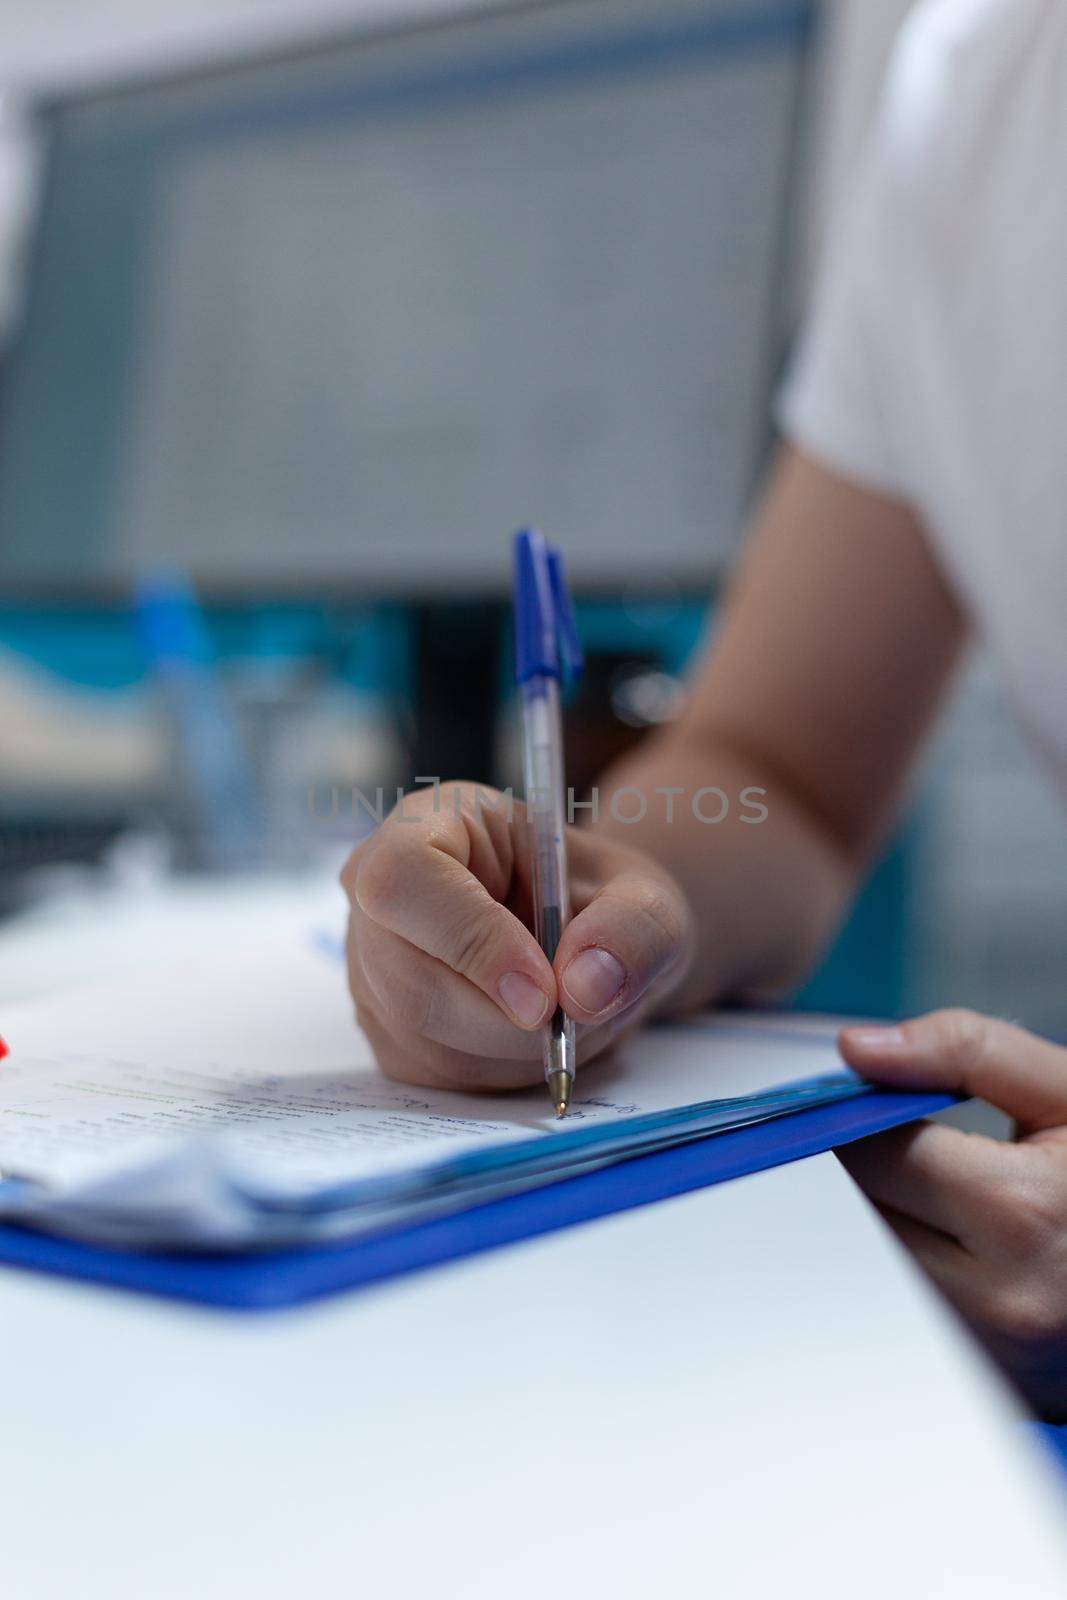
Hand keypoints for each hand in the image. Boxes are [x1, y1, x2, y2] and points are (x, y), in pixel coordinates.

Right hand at [341, 781, 692, 1091]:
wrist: (589, 942)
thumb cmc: (603, 901)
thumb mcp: (647, 897)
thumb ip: (634, 928)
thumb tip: (586, 985)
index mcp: (428, 825)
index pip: (404, 880)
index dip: (469, 940)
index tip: (545, 991)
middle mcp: (378, 894)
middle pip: (410, 980)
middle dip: (508, 1020)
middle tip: (578, 1016)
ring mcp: (370, 968)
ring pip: (424, 1038)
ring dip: (515, 1049)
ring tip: (566, 1012)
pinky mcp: (388, 1033)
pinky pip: (436, 1075)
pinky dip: (502, 1072)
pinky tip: (534, 1036)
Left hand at [838, 1009, 1066, 1418]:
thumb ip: (966, 1051)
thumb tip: (857, 1049)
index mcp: (1022, 1212)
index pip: (871, 1152)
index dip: (856, 1116)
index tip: (866, 1101)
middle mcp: (996, 1298)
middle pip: (853, 1216)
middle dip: (857, 1169)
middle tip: (895, 1144)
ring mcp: (983, 1353)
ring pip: (859, 1267)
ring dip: (870, 1218)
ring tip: (925, 1192)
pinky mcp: (974, 1379)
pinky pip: (889, 1309)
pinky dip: (893, 1267)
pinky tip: (938, 1239)